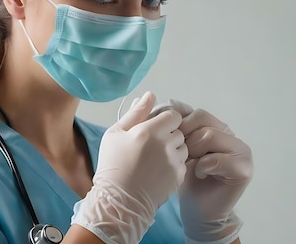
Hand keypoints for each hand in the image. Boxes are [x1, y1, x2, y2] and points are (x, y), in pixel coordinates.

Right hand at [71, 92, 187, 243]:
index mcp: (150, 131)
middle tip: (151, 145)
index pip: (173, 115)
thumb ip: (136, 112)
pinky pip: (183, 163)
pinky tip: (158, 170)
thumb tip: (150, 94)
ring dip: (173, 149)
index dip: (165, 119)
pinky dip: (174, 164)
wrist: (118, 201)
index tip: (154, 127)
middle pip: (179, 130)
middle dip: (168, 134)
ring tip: (155, 158)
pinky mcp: (179, 176)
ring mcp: (174, 161)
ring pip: (183, 146)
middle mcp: (166, 145)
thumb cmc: (112, 165)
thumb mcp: (115, 134)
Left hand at [170, 100, 252, 243]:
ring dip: (192, 151)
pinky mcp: (244, 167)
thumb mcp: (174, 150)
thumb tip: (149, 100)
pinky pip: (218, 158)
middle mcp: (228, 133)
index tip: (162, 137)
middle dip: (182, 135)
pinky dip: (203, 166)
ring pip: (209, 135)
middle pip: (201, 118)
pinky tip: (197, 174)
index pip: (192, 111)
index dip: (175, 122)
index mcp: (213, 126)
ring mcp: (240, 149)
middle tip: (175, 153)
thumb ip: (169, 128)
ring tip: (186, 165)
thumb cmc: (185, 179)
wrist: (198, 211)